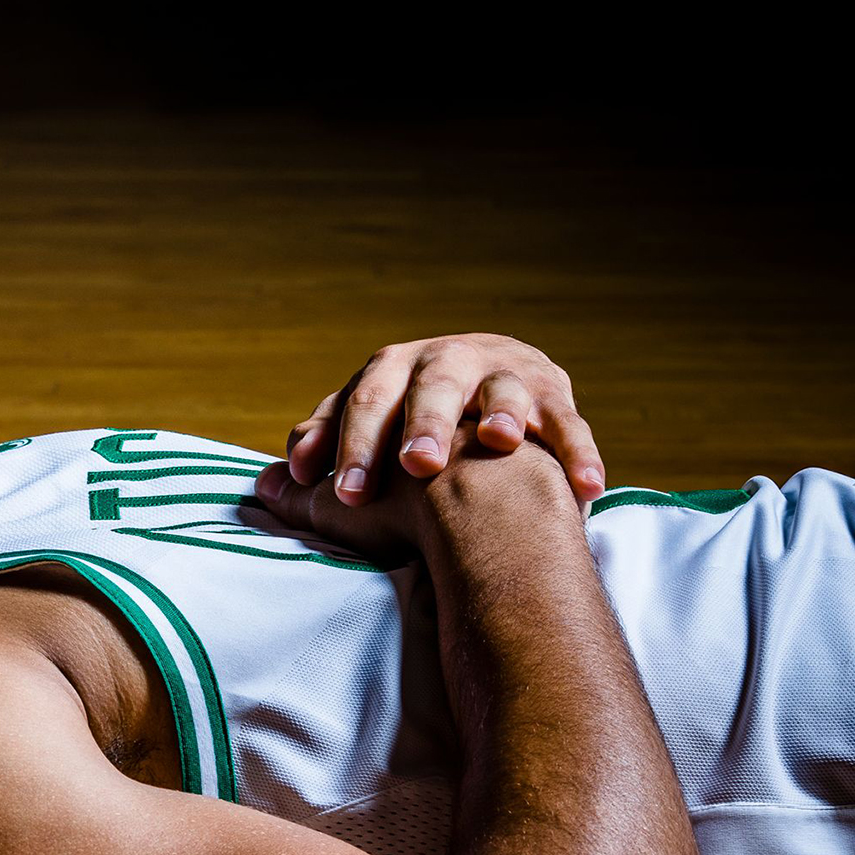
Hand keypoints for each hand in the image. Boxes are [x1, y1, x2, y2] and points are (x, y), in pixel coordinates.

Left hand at [285, 333, 606, 507]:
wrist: (481, 424)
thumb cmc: (406, 438)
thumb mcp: (364, 436)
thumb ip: (321, 454)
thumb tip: (268, 483)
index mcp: (395, 369)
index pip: (365, 400)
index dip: (352, 443)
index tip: (341, 494)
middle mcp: (449, 360)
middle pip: (432, 386)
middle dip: (424, 424)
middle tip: (415, 466)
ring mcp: (505, 373)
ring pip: (502, 388)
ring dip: (501, 411)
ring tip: (496, 440)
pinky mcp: (553, 397)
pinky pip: (568, 426)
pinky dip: (577, 454)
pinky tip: (587, 490)